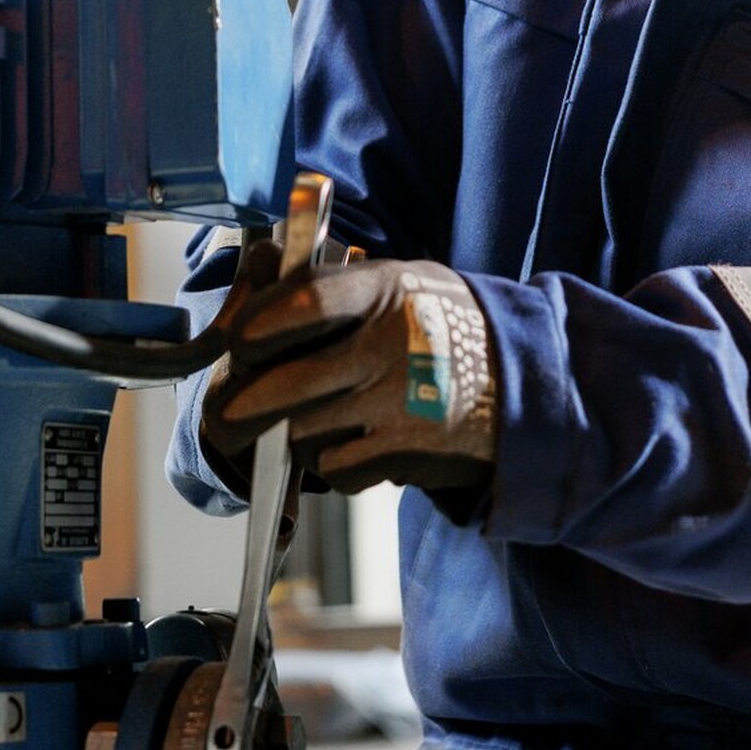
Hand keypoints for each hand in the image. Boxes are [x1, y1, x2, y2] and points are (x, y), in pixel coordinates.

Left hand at [201, 257, 498, 496]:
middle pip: (281, 387)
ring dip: (290, 437)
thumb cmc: (440, 325)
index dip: (257, 324)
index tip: (239, 342)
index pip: (304, 303)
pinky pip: (335, 468)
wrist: (524, 379)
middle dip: (239, 409)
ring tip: (311, 421)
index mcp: (385, 290)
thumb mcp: (400, 282)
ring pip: (299, 434)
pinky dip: (332, 463)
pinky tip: (354, 442)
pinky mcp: (406, 452)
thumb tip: (253, 281)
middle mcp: (390, 345)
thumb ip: (329, 285)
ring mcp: (399, 404)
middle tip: (226, 418)